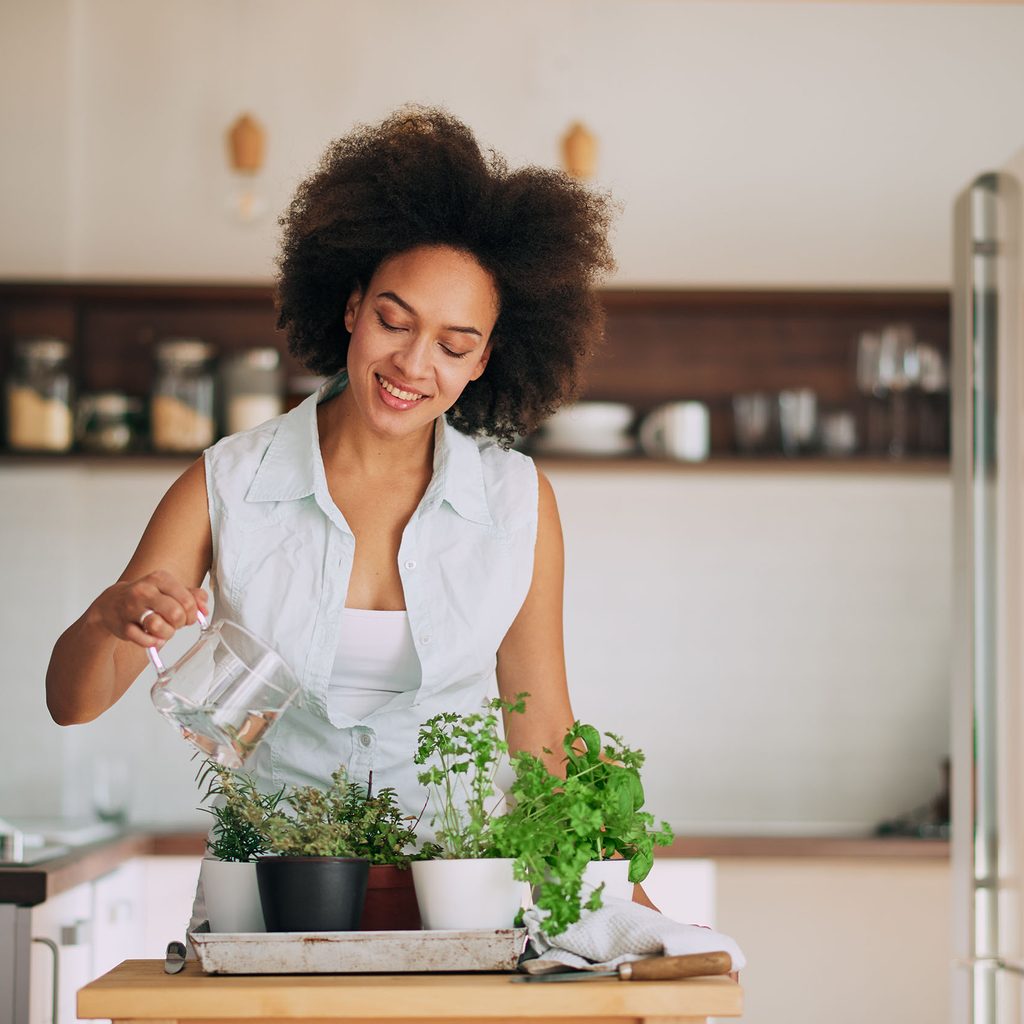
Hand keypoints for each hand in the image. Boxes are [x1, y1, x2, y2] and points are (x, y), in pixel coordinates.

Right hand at [92, 570, 207, 649]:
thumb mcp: (169, 589)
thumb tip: (204, 610)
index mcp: (160, 579)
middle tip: (176, 624)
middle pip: (176, 613)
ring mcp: (130, 608)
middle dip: (181, 623)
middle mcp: (144, 591)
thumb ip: (192, 596)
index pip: (187, 600)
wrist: (111, 603)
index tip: (188, 616)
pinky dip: (153, 642)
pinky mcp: (122, 626)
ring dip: (167, 634)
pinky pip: (144, 640)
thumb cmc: (146, 597)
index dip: (192, 614)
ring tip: (164, 631)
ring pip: (159, 626)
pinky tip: (153, 638)